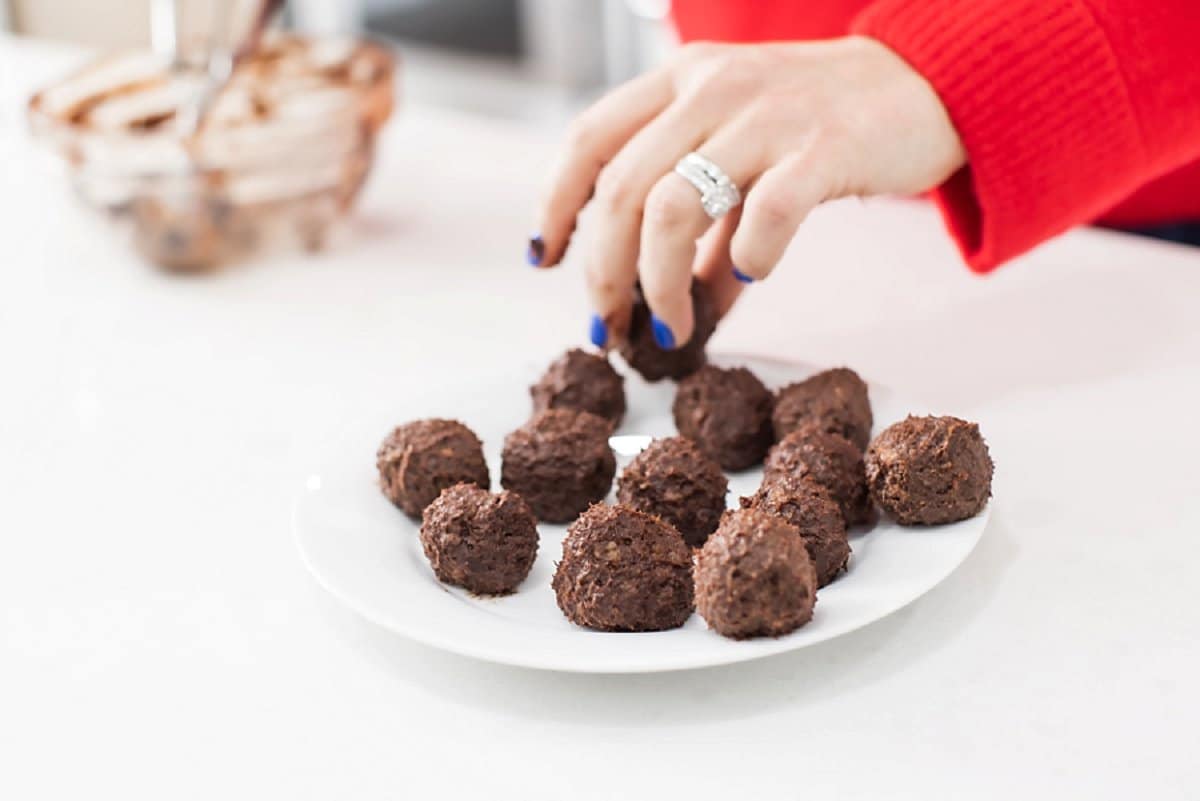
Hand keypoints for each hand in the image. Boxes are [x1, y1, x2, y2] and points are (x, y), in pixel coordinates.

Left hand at [530, 36, 965, 348]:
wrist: (927, 84)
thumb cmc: (824, 127)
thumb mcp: (747, 161)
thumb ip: (707, 234)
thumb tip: (678, 311)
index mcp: (681, 83)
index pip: (588, 140)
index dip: (556, 205)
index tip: (546, 260)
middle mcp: (711, 89)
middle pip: (620, 189)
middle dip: (603, 273)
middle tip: (608, 327)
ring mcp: (766, 115)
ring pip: (674, 207)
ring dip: (659, 283)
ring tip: (672, 328)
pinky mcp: (824, 148)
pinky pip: (766, 214)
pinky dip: (750, 258)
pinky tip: (753, 274)